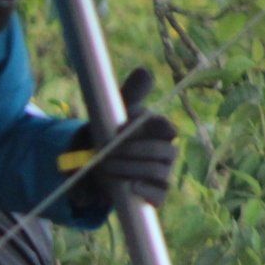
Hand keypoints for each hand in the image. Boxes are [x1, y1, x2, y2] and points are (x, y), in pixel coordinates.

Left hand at [62, 68, 178, 207]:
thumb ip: (131, 93)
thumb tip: (145, 70)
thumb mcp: (116, 112)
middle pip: (162, 151)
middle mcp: (166, 151)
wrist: (97, 162)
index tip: (120, 127)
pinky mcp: (156, 193)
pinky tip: (131, 187)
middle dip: (133, 151)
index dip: (146, 128)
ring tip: (104, 167)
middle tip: (106, 151)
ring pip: (158, 171)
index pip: (166, 128)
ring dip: (130, 169)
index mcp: (159, 130)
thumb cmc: (112, 133)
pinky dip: (147, 191)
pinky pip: (160, 194)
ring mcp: (163, 173)